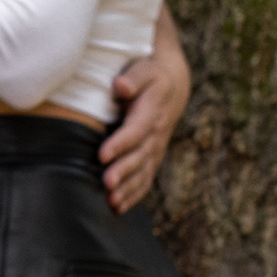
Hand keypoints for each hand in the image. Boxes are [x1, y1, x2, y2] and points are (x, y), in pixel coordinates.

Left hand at [99, 17, 190, 213]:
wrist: (173, 84)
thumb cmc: (151, 74)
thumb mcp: (144, 68)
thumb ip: (132, 78)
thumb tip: (120, 87)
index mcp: (152, 111)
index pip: (136, 130)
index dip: (120, 143)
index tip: (102, 155)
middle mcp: (156, 134)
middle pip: (139, 156)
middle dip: (124, 172)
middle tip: (106, 184)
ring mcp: (155, 148)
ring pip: (143, 172)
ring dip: (128, 188)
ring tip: (111, 203)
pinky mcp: (152, 157)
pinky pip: (145, 179)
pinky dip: (133, 194)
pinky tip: (118, 207)